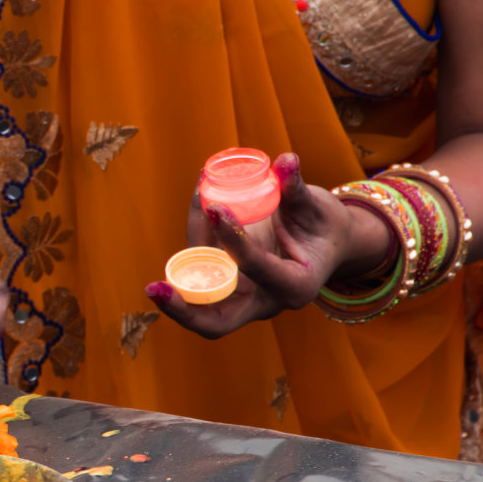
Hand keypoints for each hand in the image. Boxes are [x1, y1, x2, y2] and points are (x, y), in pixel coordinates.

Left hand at [145, 153, 392, 338]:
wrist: (328, 243)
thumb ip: (296, 189)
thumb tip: (286, 160)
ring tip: (193, 208)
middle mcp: (265, 301)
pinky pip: (202, 272)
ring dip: (179, 268)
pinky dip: (195, 244)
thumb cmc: (324, 227)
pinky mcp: (229, 286)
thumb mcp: (317, 208)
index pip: (256, 269)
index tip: (218, 207)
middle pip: (216, 322)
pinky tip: (199, 205)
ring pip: (201, 296)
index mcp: (295, 287)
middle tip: (154, 288)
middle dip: (183, 309)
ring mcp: (244, 298)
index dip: (234, 239)